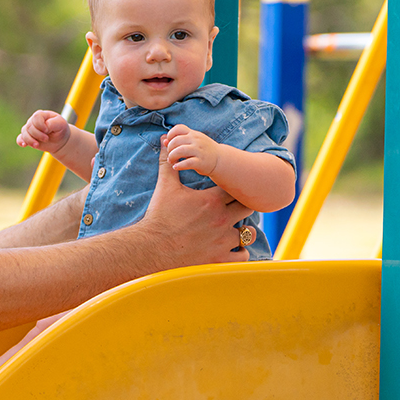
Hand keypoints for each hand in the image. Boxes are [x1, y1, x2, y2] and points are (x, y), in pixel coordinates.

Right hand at [16, 110, 71, 153]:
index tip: (47, 130)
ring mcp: (29, 129)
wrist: (59, 140)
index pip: (36, 117)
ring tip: (37, 145)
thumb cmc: (60, 129)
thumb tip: (44, 127)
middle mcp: (33, 121)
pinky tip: (24, 145)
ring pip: (24, 133)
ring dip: (30, 140)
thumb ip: (52, 123)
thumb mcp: (61, 124)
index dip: (40, 125)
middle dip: (37, 134)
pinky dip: (21, 141)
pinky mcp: (27, 138)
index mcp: (41, 115)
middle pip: (29, 126)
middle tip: (46, 139)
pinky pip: (20, 139)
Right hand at [139, 134, 251, 264]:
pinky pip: (242, 256)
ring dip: (244, 230)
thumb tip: (164, 141)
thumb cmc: (159, 216)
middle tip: (235, 208)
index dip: (235, 188)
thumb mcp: (165, 186)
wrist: (151, 247)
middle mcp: (222, 219)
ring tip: (235, 229)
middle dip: (243, 206)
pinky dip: (240, 252)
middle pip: (247, 208)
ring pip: (248, 233)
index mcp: (212, 200)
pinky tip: (233, 249)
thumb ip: (167, 163)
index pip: (236, 188)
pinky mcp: (219, 259)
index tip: (230, 190)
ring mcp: (222, 240)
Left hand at [161, 124, 220, 176]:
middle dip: (169, 148)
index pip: (178, 128)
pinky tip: (176, 167)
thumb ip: (180, 140)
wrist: (220, 159)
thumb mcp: (193, 141)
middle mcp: (196, 140)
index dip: (170, 135)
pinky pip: (187, 163)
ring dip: (172, 156)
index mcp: (193, 134)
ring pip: (180, 150)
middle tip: (169, 155)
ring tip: (171, 161)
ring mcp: (199, 151)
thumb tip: (164, 141)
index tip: (169, 143)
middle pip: (176, 140)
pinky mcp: (201, 162)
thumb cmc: (203, 150)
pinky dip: (179, 165)